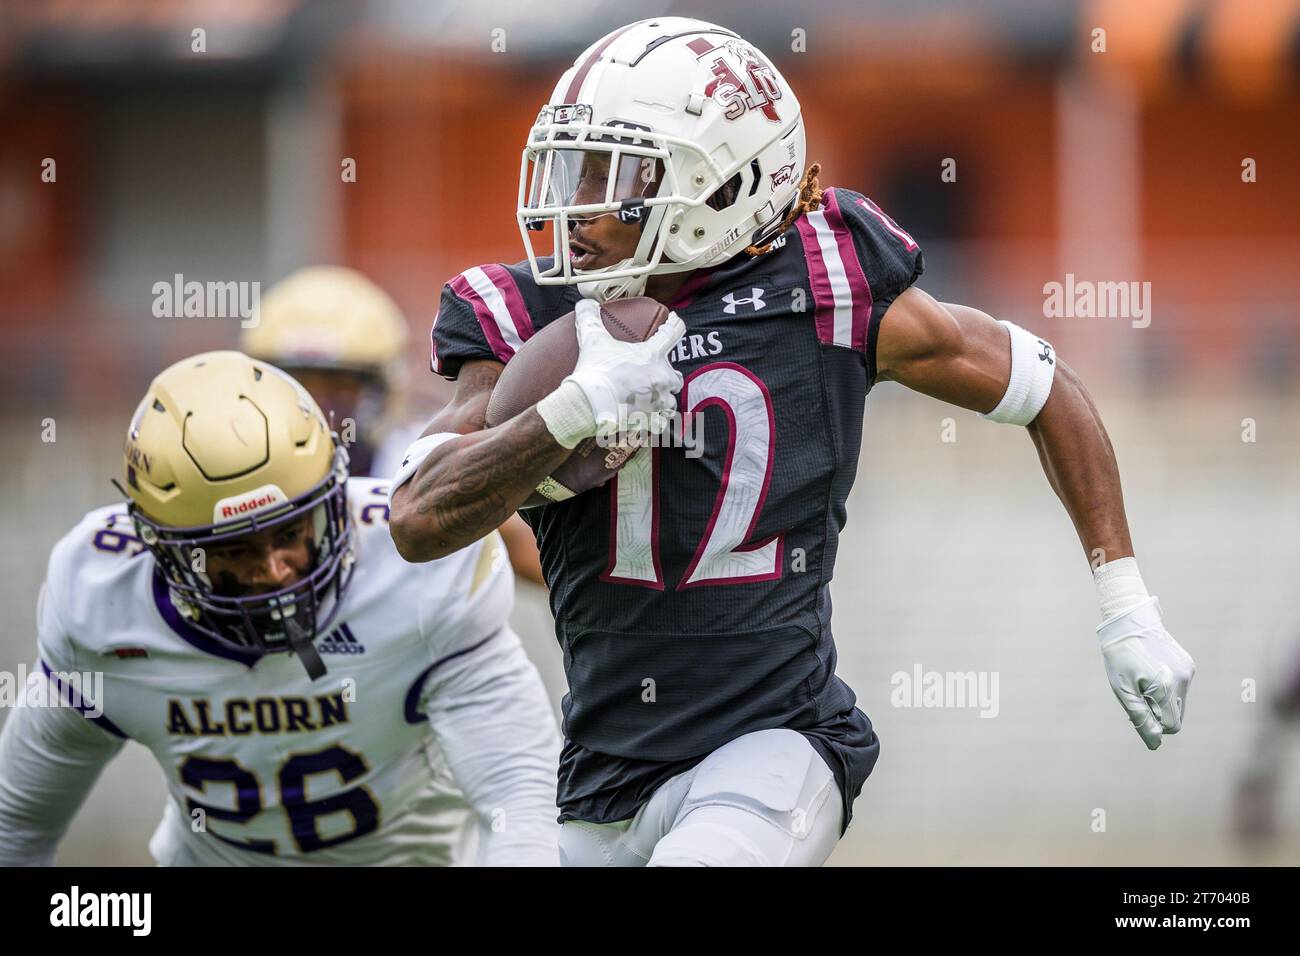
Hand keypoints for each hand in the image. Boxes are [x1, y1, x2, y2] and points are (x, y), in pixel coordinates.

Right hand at [567, 299, 683, 438]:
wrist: (588, 405)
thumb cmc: (594, 371)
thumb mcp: (591, 339)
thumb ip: (589, 318)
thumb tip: (584, 303)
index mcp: (653, 355)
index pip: (673, 332)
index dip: (675, 324)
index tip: (675, 321)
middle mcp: (662, 378)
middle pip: (676, 376)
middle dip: (667, 376)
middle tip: (654, 375)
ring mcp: (659, 401)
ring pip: (671, 401)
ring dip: (663, 399)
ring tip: (651, 399)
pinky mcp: (652, 420)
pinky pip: (661, 422)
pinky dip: (656, 420)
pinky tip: (648, 418)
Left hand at [1097, 596, 1194, 749]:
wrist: (1128, 621)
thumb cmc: (1120, 657)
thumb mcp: (1122, 690)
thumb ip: (1140, 718)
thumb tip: (1155, 744)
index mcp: (1166, 686)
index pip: (1171, 726)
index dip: (1154, 724)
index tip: (1137, 708)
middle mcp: (1183, 678)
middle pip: (1177, 716)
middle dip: (1158, 713)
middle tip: (1137, 694)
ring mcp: (1189, 670)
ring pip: (1179, 702)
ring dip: (1162, 700)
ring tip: (1142, 681)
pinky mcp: (1189, 664)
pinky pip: (1180, 687)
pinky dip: (1167, 687)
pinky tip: (1150, 671)